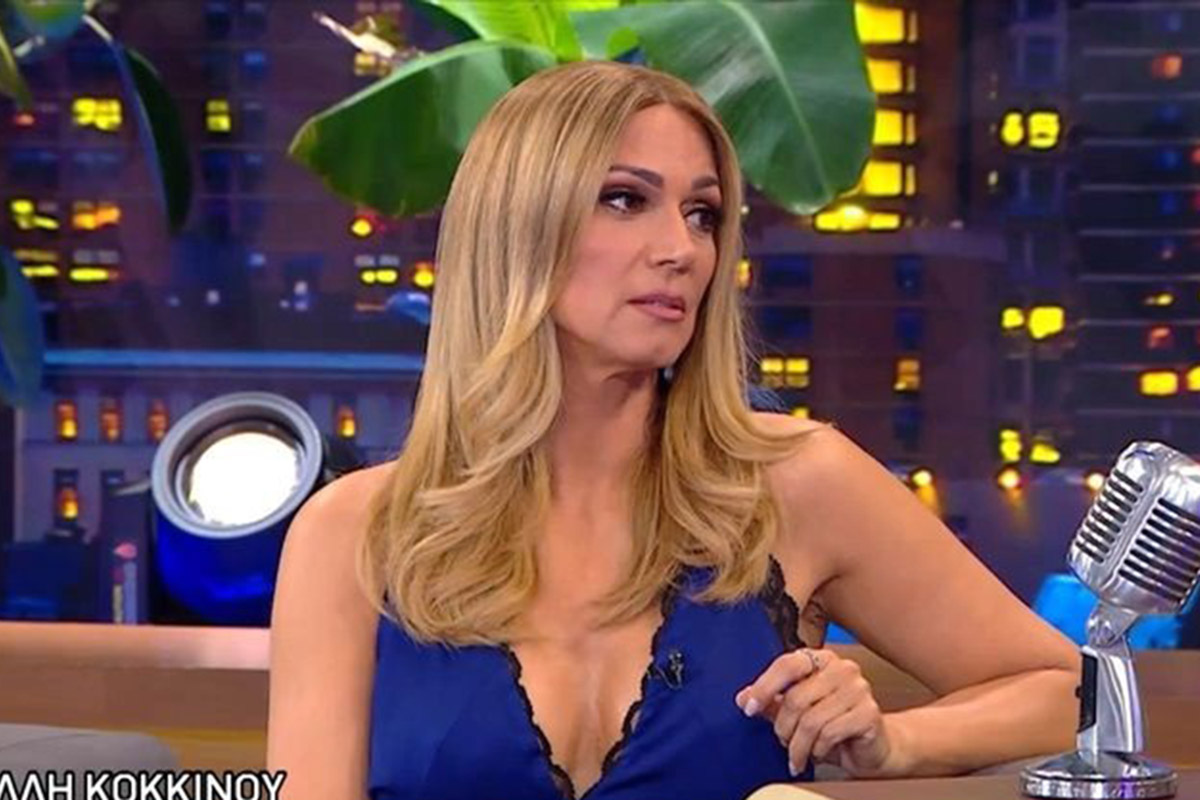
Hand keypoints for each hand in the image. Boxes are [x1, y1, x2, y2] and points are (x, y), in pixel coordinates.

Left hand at [735, 648, 905, 778]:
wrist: (872, 746)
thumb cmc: (833, 725)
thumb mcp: (797, 712)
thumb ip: (771, 702)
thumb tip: (743, 698)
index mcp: (821, 659)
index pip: (786, 664)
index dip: (764, 687)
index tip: (748, 708)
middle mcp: (842, 668)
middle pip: (796, 697)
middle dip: (782, 727)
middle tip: (782, 741)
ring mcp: (859, 689)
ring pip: (811, 720)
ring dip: (798, 744)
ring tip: (797, 754)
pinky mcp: (869, 713)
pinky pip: (829, 733)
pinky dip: (817, 749)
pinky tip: (817, 753)